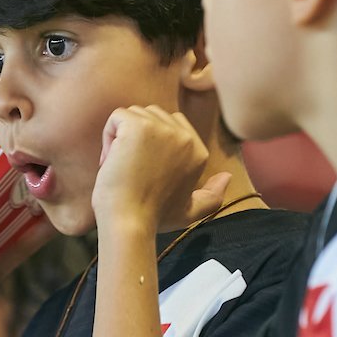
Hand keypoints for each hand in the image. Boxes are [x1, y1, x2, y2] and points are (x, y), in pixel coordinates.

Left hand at [93, 105, 230, 232]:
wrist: (129, 222)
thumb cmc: (153, 218)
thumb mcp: (190, 212)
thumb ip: (212, 196)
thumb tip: (227, 177)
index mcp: (198, 152)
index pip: (172, 124)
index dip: (152, 144)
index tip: (145, 172)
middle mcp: (185, 137)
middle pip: (153, 115)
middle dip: (137, 138)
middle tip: (130, 169)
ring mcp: (162, 129)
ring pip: (134, 114)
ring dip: (121, 137)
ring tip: (121, 165)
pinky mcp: (138, 126)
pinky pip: (118, 116)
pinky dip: (109, 135)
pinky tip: (111, 160)